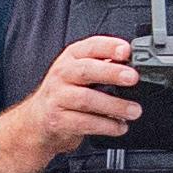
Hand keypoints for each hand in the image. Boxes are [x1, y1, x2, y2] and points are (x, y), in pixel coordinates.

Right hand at [0, 37, 139, 172]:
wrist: (38, 119)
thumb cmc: (66, 91)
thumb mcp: (81, 71)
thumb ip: (104, 64)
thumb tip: (134, 64)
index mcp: (71, 57)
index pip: (90, 46)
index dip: (109, 47)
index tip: (126, 51)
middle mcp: (62, 74)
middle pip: (86, 70)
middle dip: (111, 73)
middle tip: (132, 78)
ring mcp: (58, 97)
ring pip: (86, 99)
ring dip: (114, 105)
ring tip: (134, 110)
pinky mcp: (58, 120)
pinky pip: (84, 123)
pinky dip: (106, 125)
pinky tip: (119, 126)